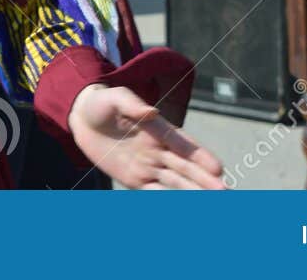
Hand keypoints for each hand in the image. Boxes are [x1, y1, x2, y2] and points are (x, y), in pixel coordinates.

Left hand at [69, 84, 225, 188]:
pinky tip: (187, 209)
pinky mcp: (135, 179)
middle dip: (204, 180)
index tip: (217, 167)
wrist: (81, 117)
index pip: (181, 144)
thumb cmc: (101, 103)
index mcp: (156, 128)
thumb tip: (152, 110)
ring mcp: (147, 165)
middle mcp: (157, 148)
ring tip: (215, 203)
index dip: (199, 155)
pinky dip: (170, 201)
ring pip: (175, 181)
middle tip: (225, 192)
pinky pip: (155, 192)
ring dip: (195, 193)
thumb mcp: (113, 97)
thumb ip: (132, 103)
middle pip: (184, 166)